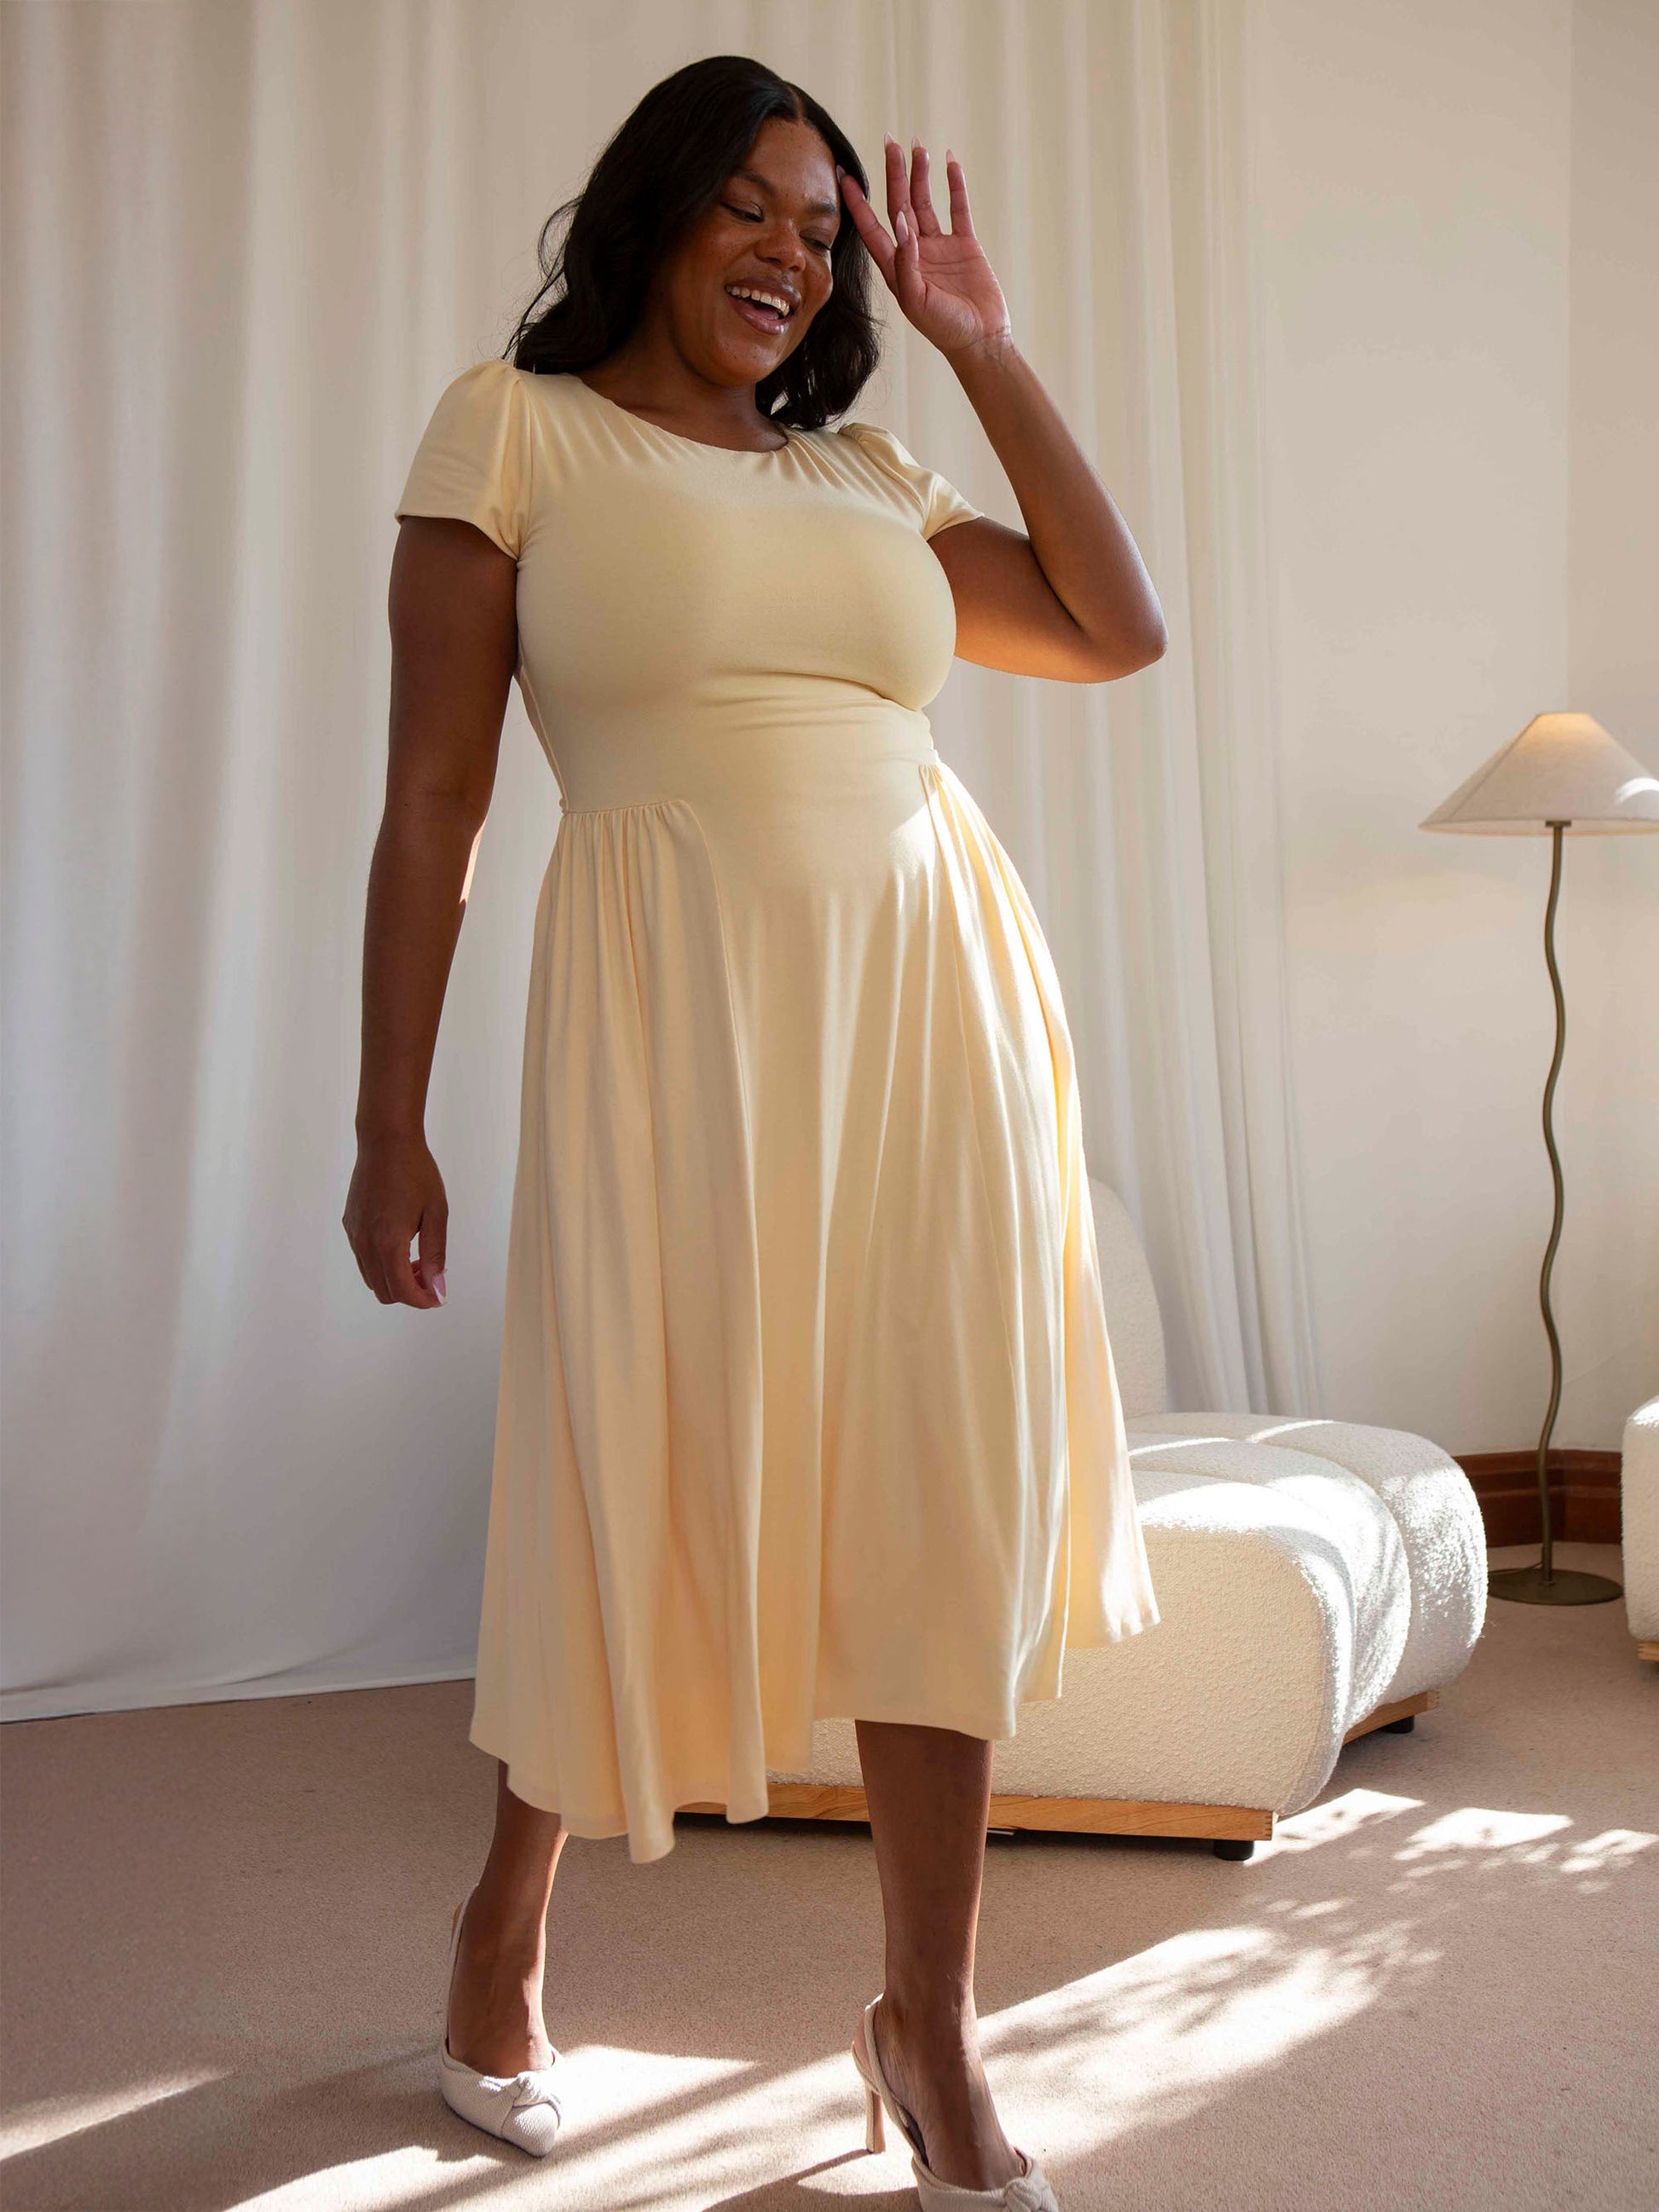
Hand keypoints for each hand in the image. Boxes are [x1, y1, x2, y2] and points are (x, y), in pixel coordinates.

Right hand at [343, 1130, 447, 1307]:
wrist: (386, 1140)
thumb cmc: (416, 1172)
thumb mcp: (436, 1213)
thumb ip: (435, 1253)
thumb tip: (437, 1288)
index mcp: (388, 1241)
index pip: (401, 1291)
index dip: (422, 1300)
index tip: (439, 1296)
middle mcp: (365, 1242)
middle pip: (384, 1292)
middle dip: (410, 1292)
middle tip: (432, 1274)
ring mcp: (354, 1234)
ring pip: (372, 1278)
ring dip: (395, 1279)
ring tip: (419, 1258)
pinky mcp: (350, 1224)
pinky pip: (363, 1259)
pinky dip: (382, 1264)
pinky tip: (402, 1244)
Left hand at [837, 137, 1012, 365]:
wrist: (981, 340)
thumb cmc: (944, 329)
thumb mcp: (916, 301)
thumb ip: (906, 262)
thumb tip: (901, 221)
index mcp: (895, 267)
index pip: (871, 227)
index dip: (857, 202)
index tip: (845, 175)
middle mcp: (914, 253)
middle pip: (898, 204)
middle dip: (894, 174)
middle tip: (891, 142)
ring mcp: (939, 247)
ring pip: (925, 202)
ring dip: (921, 175)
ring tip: (917, 147)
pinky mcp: (964, 245)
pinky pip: (958, 208)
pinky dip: (954, 185)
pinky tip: (949, 162)